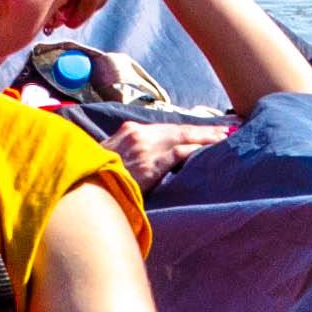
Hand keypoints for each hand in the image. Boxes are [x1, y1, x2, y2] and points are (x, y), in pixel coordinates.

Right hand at [89, 114, 225, 186]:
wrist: (83, 184)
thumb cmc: (98, 175)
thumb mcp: (114, 155)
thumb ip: (133, 152)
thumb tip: (153, 156)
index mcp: (130, 130)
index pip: (167, 128)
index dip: (188, 129)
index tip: (207, 128)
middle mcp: (138, 134)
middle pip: (179, 129)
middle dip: (204, 129)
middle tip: (228, 128)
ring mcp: (144, 148)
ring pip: (182, 137)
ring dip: (206, 138)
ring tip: (225, 138)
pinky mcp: (149, 164)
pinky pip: (178, 153)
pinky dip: (195, 149)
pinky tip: (209, 150)